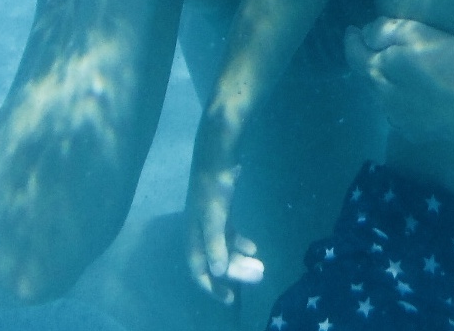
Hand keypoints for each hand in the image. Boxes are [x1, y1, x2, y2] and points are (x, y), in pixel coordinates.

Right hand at [185, 148, 263, 303]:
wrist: (216, 155)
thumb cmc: (213, 185)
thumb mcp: (215, 215)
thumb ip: (216, 243)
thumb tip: (217, 273)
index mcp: (193, 236)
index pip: (199, 270)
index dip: (212, 286)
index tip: (231, 298)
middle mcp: (199, 232)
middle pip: (216, 260)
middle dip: (236, 272)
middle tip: (259, 276)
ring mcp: (210, 221)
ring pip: (224, 248)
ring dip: (240, 258)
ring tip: (260, 266)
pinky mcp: (221, 210)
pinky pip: (229, 234)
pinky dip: (240, 243)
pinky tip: (253, 247)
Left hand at [345, 18, 453, 144]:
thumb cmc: (453, 64)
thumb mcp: (419, 35)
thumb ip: (387, 31)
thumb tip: (366, 34)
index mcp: (380, 74)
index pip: (355, 56)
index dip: (352, 41)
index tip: (352, 30)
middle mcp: (384, 102)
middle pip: (368, 77)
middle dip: (367, 60)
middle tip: (372, 44)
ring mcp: (400, 121)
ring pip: (382, 97)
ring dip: (383, 81)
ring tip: (393, 68)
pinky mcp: (418, 133)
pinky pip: (399, 113)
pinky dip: (398, 100)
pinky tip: (412, 95)